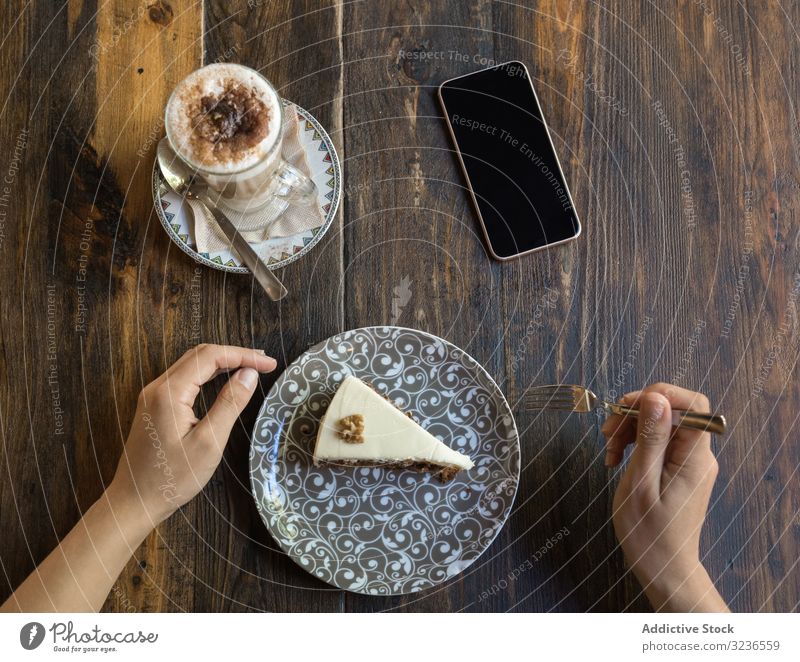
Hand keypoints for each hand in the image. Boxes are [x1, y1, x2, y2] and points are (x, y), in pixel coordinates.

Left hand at [108, 344, 276, 526]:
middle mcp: (157, 387)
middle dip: (234, 354)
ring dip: (221, 362)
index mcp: (169, 392)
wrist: (134, 501)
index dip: (243, 355)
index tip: (269, 363)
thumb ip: (230, 404)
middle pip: (200, 355)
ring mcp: (153, 396)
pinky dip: (208, 374)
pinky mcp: (154, 406)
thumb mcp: (209, 442)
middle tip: (264, 362)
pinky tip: (224, 380)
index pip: (210, 357)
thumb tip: (249, 374)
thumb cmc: (172, 478)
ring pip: (191, 364)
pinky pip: (184, 378)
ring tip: (249, 367)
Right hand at [602, 383, 728, 611]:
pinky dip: (635, 444)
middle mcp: (698, 455)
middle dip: (636, 413)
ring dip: (631, 429)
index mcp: (694, 457)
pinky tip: (616, 459)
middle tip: (607, 431)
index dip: (661, 394)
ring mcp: (689, 463)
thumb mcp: (641, 482)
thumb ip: (650, 438)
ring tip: (608, 450)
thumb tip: (655, 398)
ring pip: (662, 425)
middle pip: (672, 411)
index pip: (694, 404)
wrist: (662, 568)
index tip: (627, 406)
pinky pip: (659, 443)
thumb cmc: (648, 532)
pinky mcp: (679, 470)